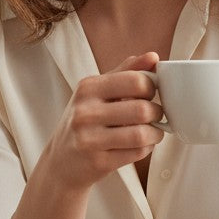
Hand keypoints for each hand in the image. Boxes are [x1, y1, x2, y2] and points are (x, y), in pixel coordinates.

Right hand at [43, 52, 164, 191]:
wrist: (61, 162)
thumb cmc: (84, 122)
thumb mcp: (97, 92)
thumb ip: (126, 72)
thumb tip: (153, 57)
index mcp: (87, 88)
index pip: (135, 80)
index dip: (152, 87)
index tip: (150, 93)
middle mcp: (85, 112)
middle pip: (142, 109)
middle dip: (157, 112)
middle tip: (155, 115)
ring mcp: (89, 139)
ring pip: (141, 134)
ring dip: (155, 133)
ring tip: (152, 131)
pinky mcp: (98, 162)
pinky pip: (136, 153)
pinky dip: (146, 148)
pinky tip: (140, 145)